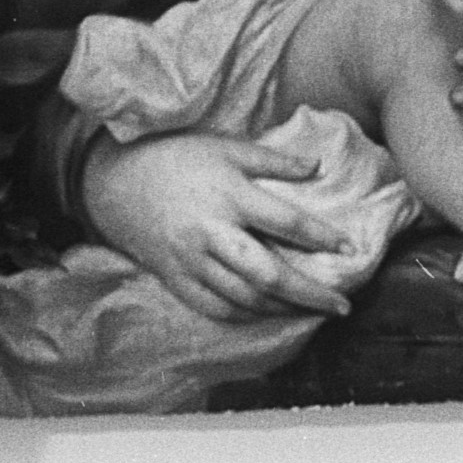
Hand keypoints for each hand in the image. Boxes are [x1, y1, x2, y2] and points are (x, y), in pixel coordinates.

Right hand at [79, 131, 354, 321]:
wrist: (112, 180)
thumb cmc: (174, 156)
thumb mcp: (223, 146)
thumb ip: (271, 159)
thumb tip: (317, 165)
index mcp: (228, 195)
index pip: (285, 222)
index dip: (321, 237)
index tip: (350, 248)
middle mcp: (212, 232)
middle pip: (269, 273)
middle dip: (310, 293)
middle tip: (342, 305)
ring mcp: (191, 260)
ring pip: (245, 297)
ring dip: (283, 308)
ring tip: (310, 311)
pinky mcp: (175, 278)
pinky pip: (215, 307)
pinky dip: (245, 316)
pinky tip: (266, 314)